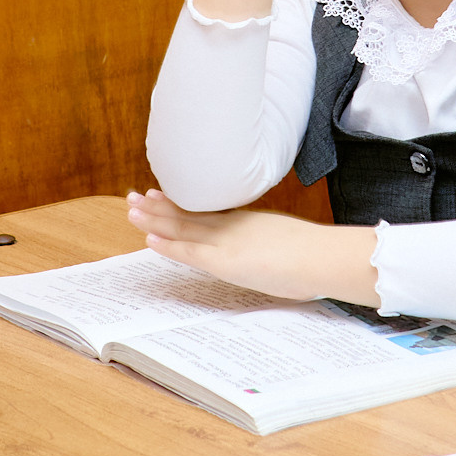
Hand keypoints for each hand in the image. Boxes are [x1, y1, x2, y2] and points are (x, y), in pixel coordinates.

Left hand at [125, 190, 378, 304]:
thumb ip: (274, 245)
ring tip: (131, 209)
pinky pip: (191, 252)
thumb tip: (275, 253)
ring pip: (184, 227)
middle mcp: (233, 226)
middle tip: (135, 196)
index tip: (160, 194)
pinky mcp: (227, 260)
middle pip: (189, 213)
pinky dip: (169, 245)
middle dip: (159, 206)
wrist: (324, 256)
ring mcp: (228, 242)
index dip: (181, 203)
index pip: (207, 211)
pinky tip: (150, 238)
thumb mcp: (289, 243)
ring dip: (155, 219)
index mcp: (248, 221)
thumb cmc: (317, 255)